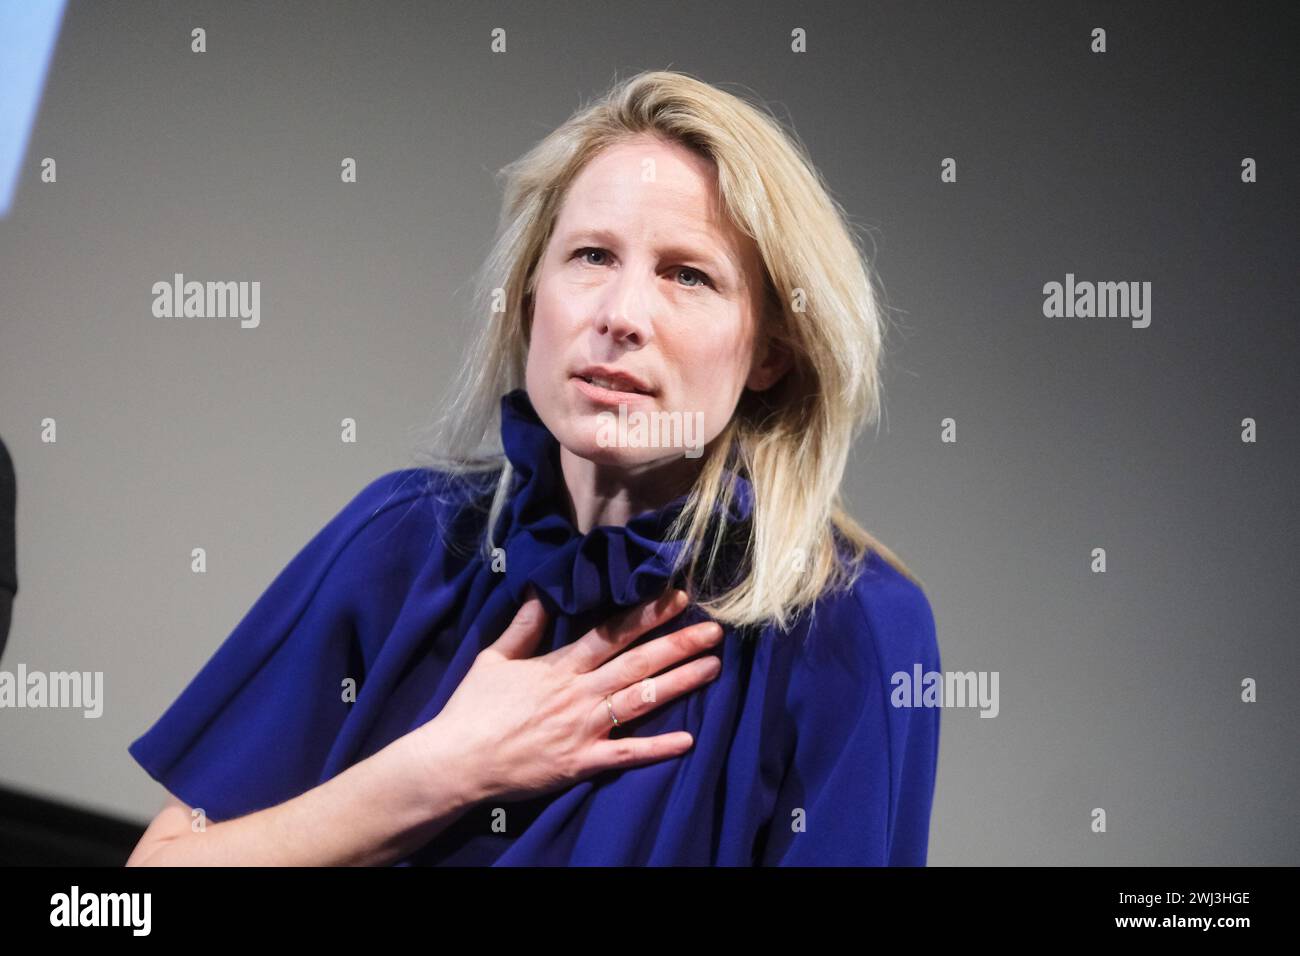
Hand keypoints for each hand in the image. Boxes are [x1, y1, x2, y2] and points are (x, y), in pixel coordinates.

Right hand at [408, 586, 722, 804]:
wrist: (457, 761)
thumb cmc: (472, 710)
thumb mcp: (493, 659)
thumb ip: (522, 628)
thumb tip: (538, 593)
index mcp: (560, 666)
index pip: (612, 633)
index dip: (648, 614)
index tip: (678, 597)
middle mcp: (580, 693)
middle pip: (638, 663)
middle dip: (679, 643)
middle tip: (715, 630)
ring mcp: (584, 728)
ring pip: (641, 700)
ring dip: (680, 682)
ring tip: (713, 666)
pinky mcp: (582, 762)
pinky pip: (627, 754)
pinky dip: (658, 748)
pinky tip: (689, 740)